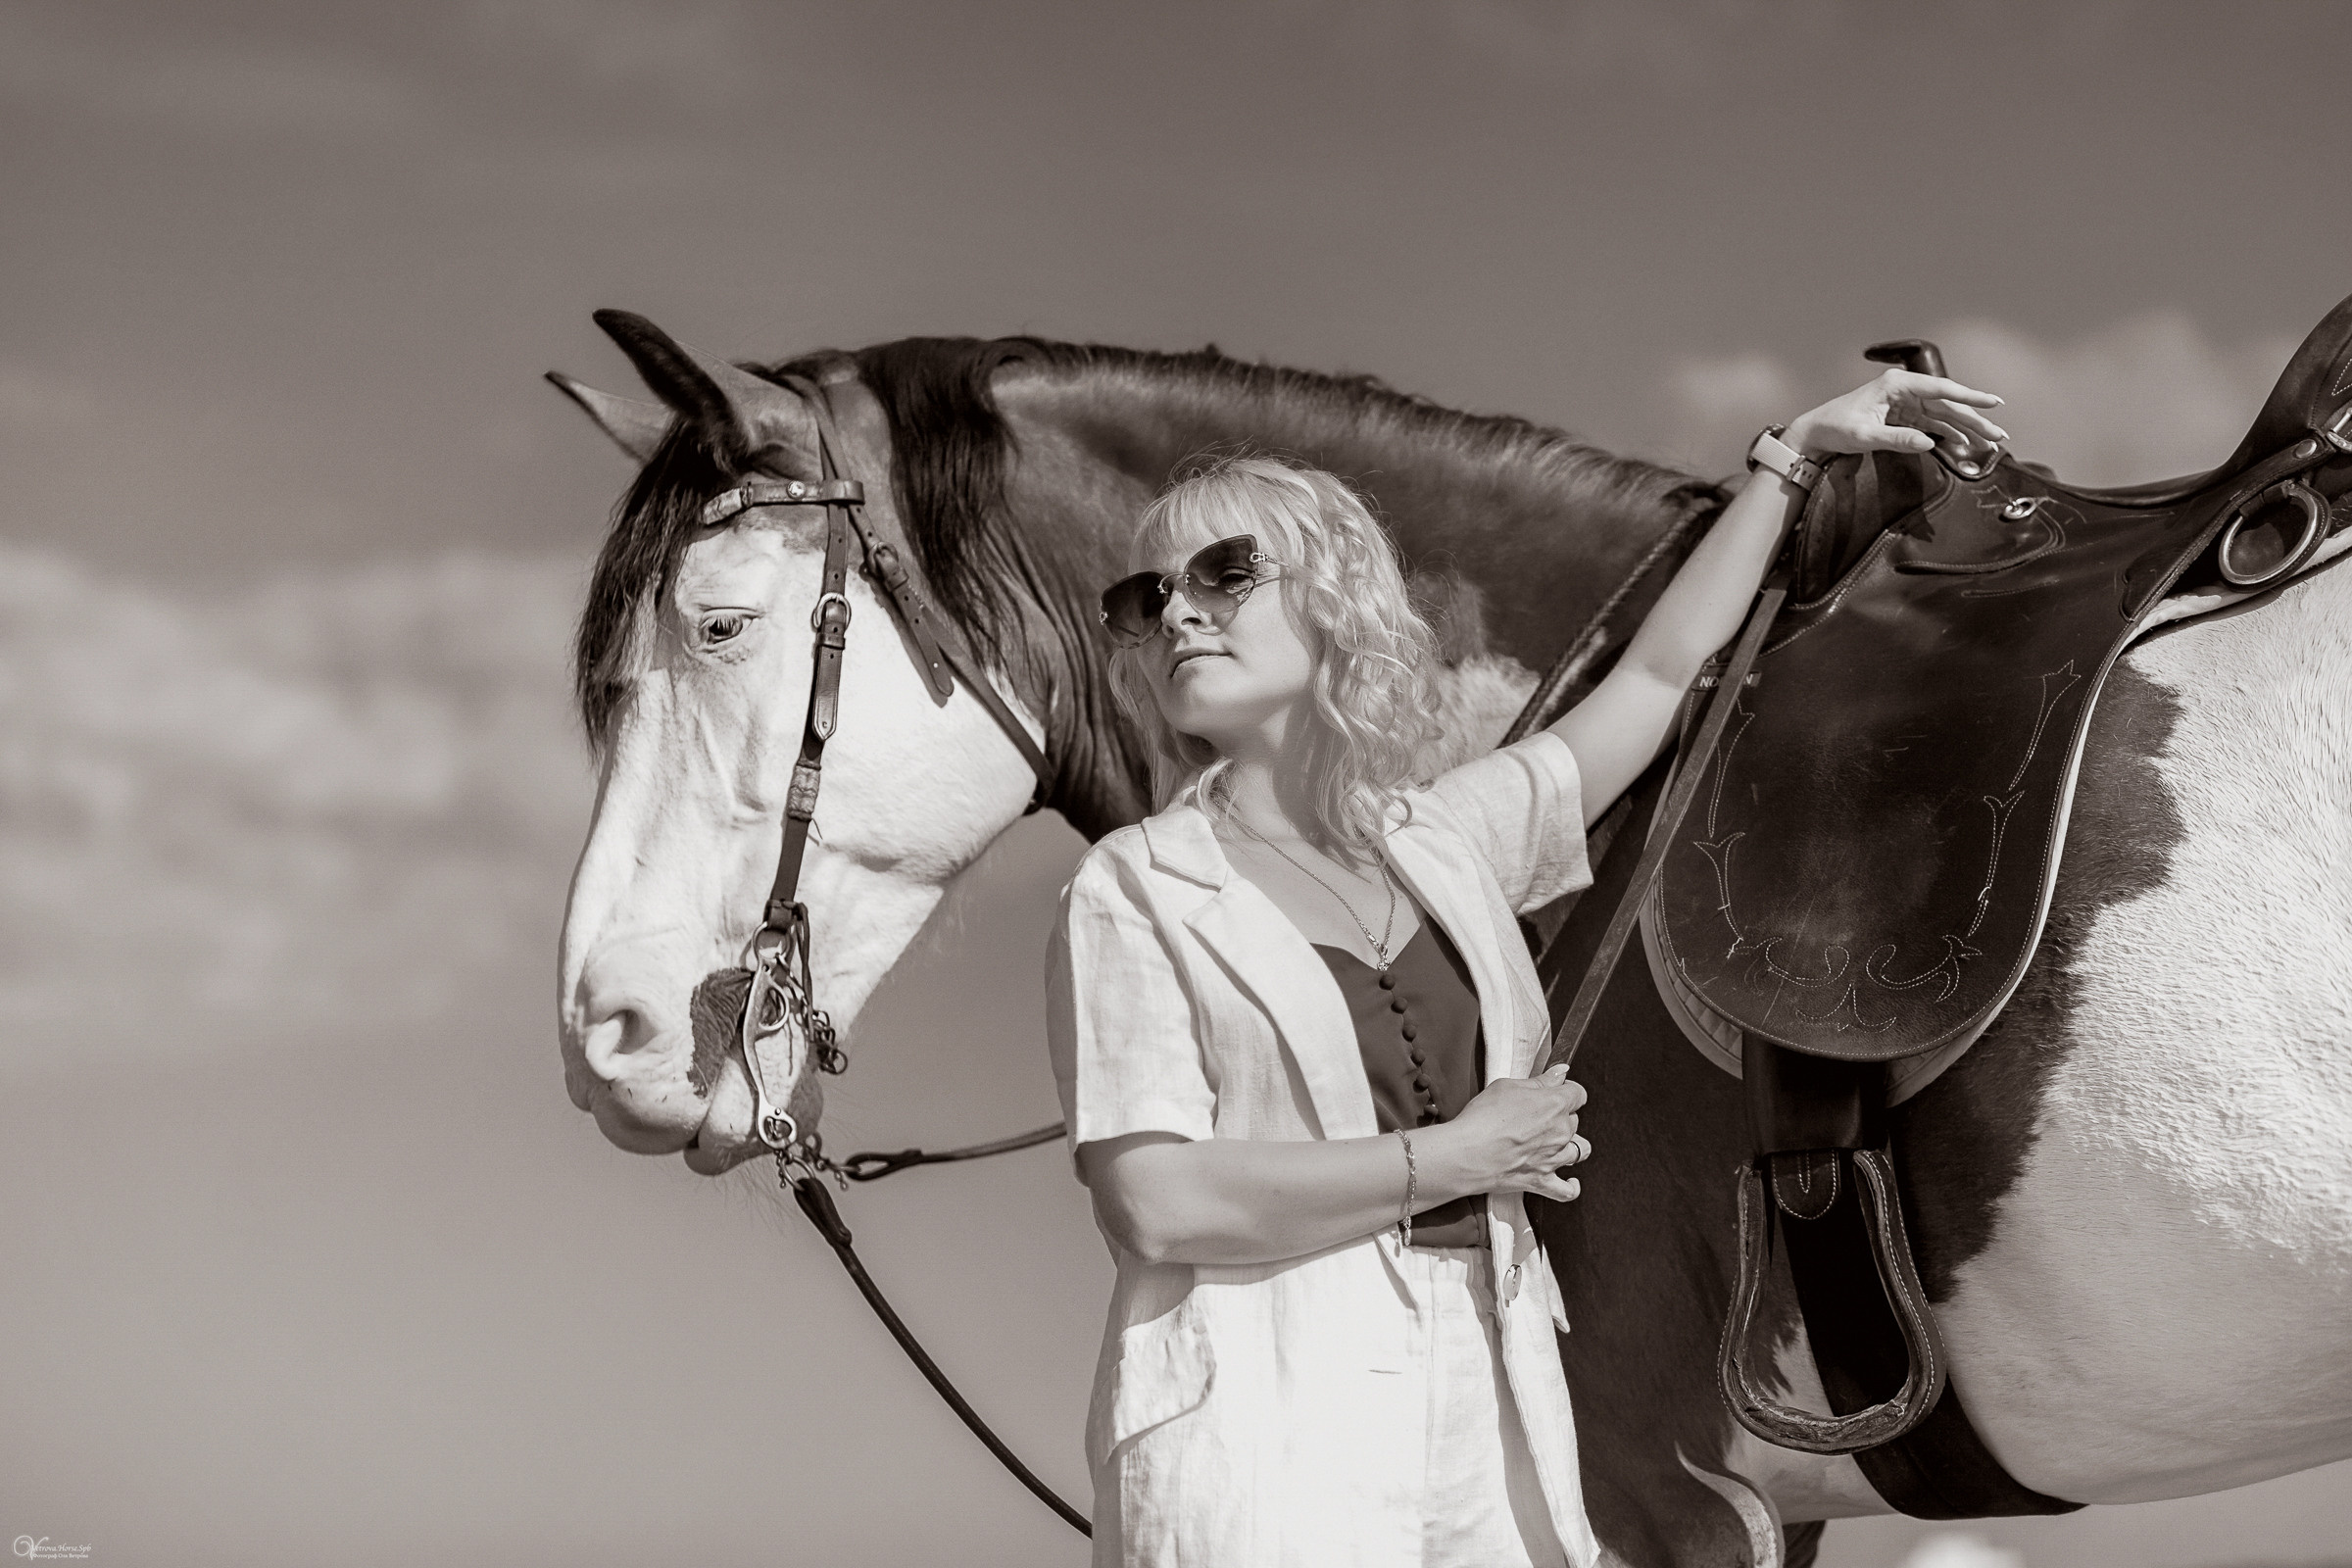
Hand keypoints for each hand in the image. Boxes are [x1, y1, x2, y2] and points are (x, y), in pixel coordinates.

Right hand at [1448, 1062, 1589, 1203]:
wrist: (1467, 1154)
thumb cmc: (1483, 1118)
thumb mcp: (1507, 1086)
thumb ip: (1539, 1081)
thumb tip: (1560, 1073)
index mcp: (1555, 1104)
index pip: (1577, 1093)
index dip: (1568, 1089)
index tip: (1558, 1090)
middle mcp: (1561, 1132)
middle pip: (1575, 1121)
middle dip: (1561, 1116)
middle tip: (1539, 1115)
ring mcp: (1553, 1159)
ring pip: (1578, 1150)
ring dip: (1570, 1144)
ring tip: (1554, 1141)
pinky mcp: (1542, 1181)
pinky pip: (1567, 1190)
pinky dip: (1572, 1186)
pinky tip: (1571, 1180)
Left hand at [1784, 369, 2004, 460]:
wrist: (1815, 434)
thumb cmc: (1834, 427)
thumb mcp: (1865, 435)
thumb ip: (1897, 439)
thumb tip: (1929, 442)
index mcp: (1897, 384)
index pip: (1941, 389)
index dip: (1970, 397)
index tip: (1993, 403)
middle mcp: (1904, 390)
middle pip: (1947, 404)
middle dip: (1975, 419)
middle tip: (1999, 434)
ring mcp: (1905, 403)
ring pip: (1943, 415)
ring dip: (1966, 429)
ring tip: (1989, 441)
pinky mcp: (1903, 418)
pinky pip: (1932, 424)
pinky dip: (1948, 434)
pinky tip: (1965, 443)